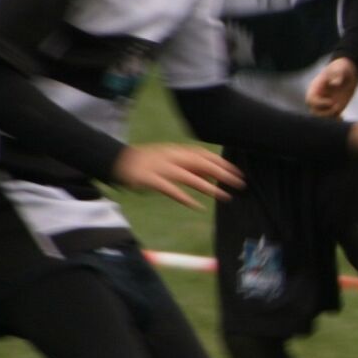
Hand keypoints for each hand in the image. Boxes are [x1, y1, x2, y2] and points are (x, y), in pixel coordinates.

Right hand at [113, 143, 241, 209]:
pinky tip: (198, 206)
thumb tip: (213, 174)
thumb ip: (191, 167)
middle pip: (200, 163)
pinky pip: (170, 189)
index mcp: (177, 151)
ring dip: (208, 187)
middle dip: (221, 173)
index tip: (237, 172)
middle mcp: (171, 157)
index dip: (221, 163)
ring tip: (224, 196)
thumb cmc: (149, 163)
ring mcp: (160, 168)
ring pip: (188, 177)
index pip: (204, 154)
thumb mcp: (172, 160)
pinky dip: (184, 198)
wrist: (118, 161)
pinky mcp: (149, 180)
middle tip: (238, 183)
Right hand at [307, 57, 357, 117]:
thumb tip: (335, 83)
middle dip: (324, 114)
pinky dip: (335, 121)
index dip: (320, 103)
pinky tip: (342, 119)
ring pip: (322, 117)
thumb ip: (338, 75)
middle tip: (337, 109)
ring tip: (340, 117)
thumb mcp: (341, 69)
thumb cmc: (342, 68)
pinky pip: (331, 118)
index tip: (332, 102)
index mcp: (316, 88)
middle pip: (314, 111)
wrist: (349, 71)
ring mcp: (325, 104)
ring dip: (330, 119)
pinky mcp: (334, 108)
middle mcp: (319, 97)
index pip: (311, 100)